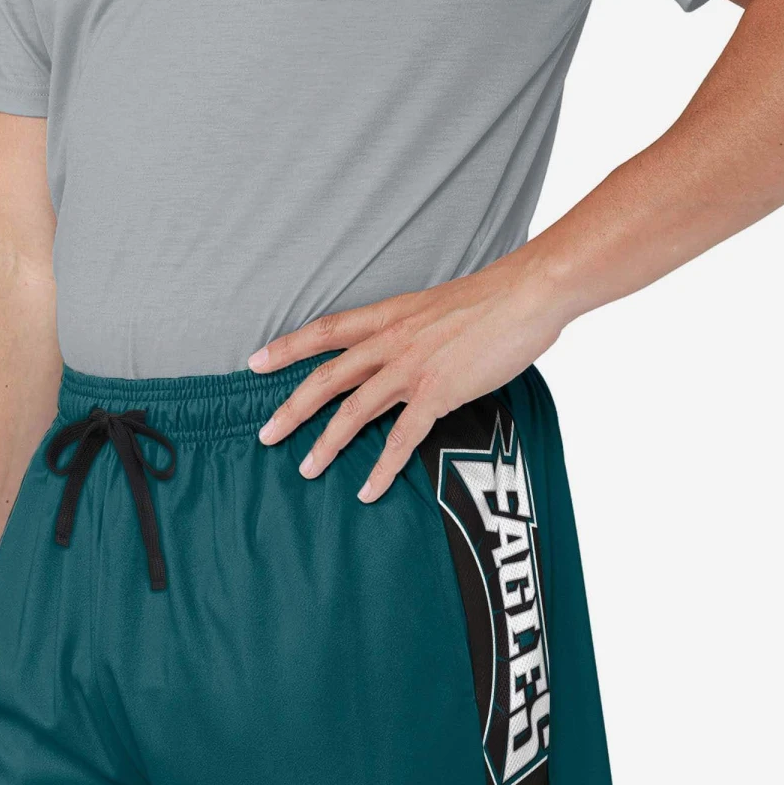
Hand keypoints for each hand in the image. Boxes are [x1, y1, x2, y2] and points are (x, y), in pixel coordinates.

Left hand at [249, 251, 565, 501]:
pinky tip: (368, 492)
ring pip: (354, 410)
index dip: (287, 347)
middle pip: (326, 377)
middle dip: (291, 408)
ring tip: (305, 470)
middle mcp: (392, 341)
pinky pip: (401, 439)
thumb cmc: (493, 299)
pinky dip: (382, 468)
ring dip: (326, 444)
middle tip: (264, 434)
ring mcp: (413, 367)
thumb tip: (405, 351)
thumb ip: (414, 331)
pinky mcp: (438, 392)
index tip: (254, 363)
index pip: (326, 331)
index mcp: (390, 316)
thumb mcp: (438, 307)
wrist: (529, 292)